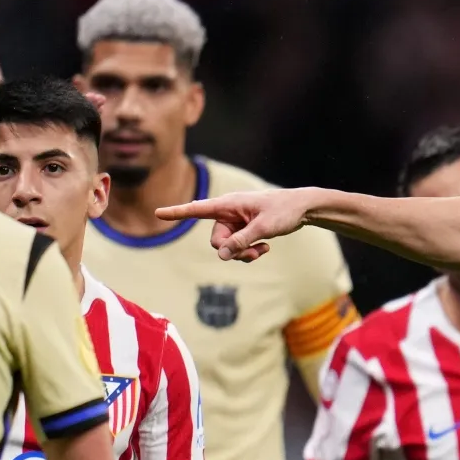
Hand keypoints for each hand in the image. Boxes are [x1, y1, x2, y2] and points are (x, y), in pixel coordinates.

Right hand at [156, 188, 317, 262]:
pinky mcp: (243, 230)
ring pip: (227, 248)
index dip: (177, 212)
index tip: (158, 213)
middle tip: (254, 252)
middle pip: (216, 240)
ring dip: (243, 254)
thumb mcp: (263, 228)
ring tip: (262, 250)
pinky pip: (236, 248)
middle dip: (232, 251)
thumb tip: (220, 255)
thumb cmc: (283, 211)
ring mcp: (235, 222)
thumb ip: (240, 241)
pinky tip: (264, 249)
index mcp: (228, 204)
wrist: (302, 208)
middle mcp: (228, 212)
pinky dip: (248, 252)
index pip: (197, 209)